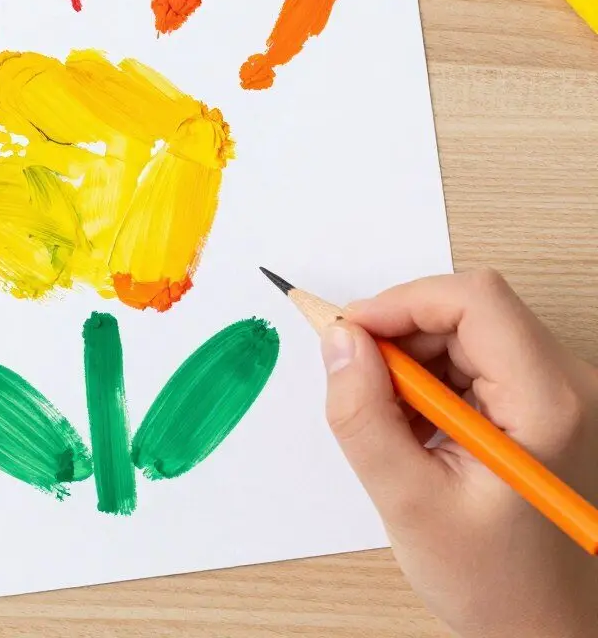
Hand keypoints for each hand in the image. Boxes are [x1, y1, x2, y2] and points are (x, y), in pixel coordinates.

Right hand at [322, 269, 597, 637]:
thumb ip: (363, 415)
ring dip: (411, 360)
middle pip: (466, 310)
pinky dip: (429, 379)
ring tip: (392, 424)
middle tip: (358, 382)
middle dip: (399, 335)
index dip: (401, 302)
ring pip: (463, 330)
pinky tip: (417, 431)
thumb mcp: (409, 503)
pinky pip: (472, 357)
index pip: (473, 300)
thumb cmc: (499, 585)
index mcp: (548, 403)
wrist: (548, 630)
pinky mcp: (541, 401)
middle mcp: (566, 384)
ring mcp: (557, 391)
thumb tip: (338, 340)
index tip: (350, 333)